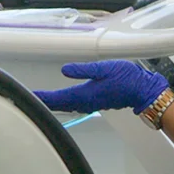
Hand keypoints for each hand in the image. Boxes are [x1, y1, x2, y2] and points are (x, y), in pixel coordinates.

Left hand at [34, 60, 168, 114]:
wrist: (142, 90)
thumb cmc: (126, 78)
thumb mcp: (103, 68)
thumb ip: (83, 70)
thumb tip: (65, 70)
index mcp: (85, 94)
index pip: (58, 98)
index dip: (43, 97)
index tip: (31, 96)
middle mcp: (86, 102)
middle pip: (60, 104)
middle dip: (45, 101)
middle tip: (31, 97)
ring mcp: (91, 103)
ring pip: (67, 105)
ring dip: (54, 102)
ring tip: (42, 98)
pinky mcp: (95, 101)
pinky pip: (74, 104)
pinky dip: (64, 102)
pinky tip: (62, 99)